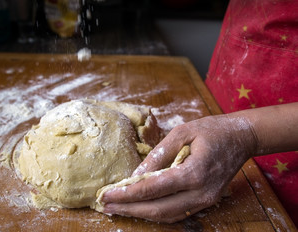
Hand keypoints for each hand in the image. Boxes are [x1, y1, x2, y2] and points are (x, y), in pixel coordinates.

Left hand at [99, 114, 257, 222]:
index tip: (106, 194)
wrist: (241, 138)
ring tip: (118, 209)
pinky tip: (141, 208)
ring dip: (140, 214)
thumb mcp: (183, 132)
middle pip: (157, 209)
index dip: (127, 193)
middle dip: (128, 208)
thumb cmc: (212, 130)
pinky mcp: (206, 202)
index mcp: (194, 172)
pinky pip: (177, 214)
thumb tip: (136, 173)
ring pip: (167, 216)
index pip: (153, 189)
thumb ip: (159, 154)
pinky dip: (156, 213)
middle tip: (105, 205)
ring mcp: (205, 201)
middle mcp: (200, 193)